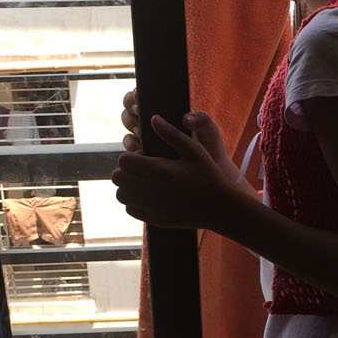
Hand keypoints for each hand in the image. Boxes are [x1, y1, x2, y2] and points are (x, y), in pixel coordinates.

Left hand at [110, 113, 237, 227]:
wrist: (220, 208)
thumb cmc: (209, 175)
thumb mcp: (194, 150)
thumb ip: (171, 134)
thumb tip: (153, 118)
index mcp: (157, 170)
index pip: (124, 160)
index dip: (132, 155)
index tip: (147, 156)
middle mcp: (149, 190)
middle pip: (118, 177)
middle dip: (126, 169)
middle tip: (145, 168)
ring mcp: (150, 206)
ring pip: (121, 195)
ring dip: (128, 186)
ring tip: (145, 181)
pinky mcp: (154, 219)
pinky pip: (130, 209)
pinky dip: (134, 201)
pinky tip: (149, 195)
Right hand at [120, 91, 235, 176]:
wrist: (212, 175)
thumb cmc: (211, 149)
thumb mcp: (210, 131)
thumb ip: (202, 119)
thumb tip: (185, 118)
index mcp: (166, 113)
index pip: (144, 97)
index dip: (137, 94)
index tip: (140, 94)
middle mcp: (153, 126)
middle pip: (130, 112)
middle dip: (131, 110)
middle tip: (139, 111)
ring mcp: (147, 143)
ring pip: (128, 131)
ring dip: (132, 128)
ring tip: (142, 130)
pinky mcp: (145, 160)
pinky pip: (132, 151)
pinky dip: (134, 147)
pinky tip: (143, 148)